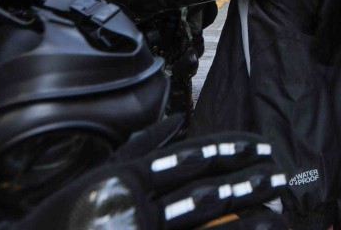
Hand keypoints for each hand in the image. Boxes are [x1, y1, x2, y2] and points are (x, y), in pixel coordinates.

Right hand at [11, 124, 286, 229]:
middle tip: (280, 176)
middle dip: (249, 182)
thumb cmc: (60, 218)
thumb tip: (174, 120)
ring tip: (278, 212)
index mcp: (127, 178)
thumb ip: (139, 148)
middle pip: (207, 190)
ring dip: (247, 217)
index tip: (259, 146)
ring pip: (205, 222)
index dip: (230, 150)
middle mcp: (138, 207)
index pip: (191, 157)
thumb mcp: (97, 176)